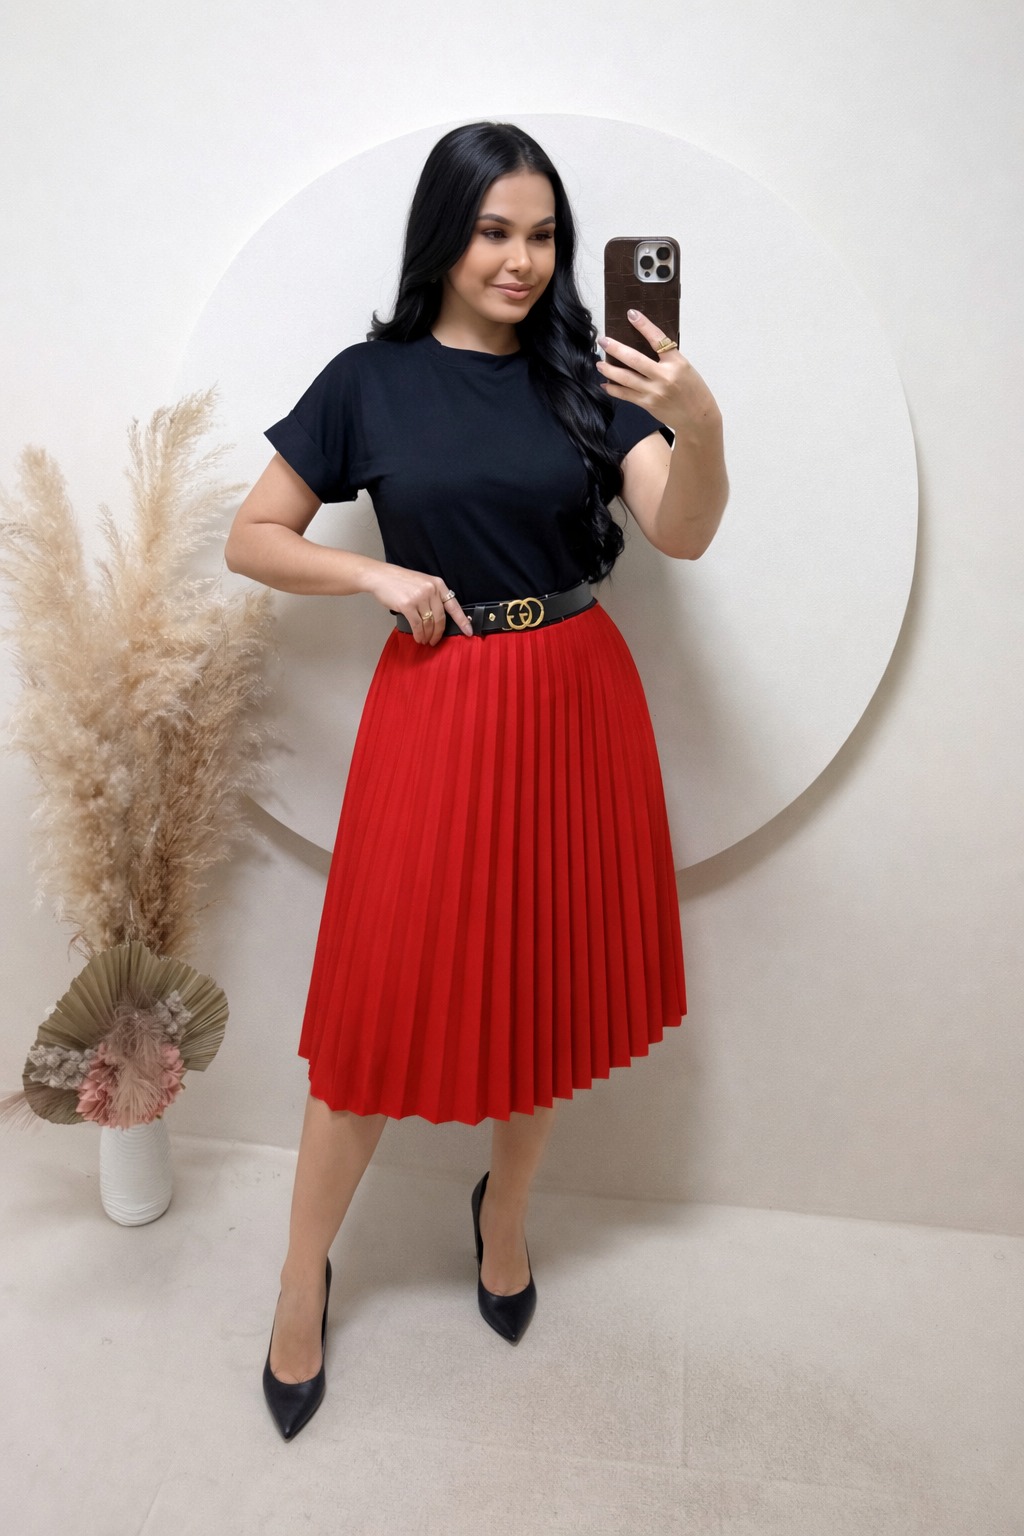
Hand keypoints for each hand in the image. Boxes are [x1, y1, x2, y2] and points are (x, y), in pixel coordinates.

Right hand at [363, 561, 474, 644]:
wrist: (381, 576)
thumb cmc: (400, 581)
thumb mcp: (423, 583)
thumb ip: (433, 596)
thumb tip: (441, 618)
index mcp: (438, 584)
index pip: (454, 606)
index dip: (463, 621)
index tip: (469, 632)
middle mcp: (431, 590)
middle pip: (441, 619)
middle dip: (438, 633)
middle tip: (435, 641)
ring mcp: (419, 597)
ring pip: (429, 624)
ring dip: (427, 635)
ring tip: (425, 640)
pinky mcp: (408, 605)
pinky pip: (417, 625)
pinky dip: (419, 634)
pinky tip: (418, 638)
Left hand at [596, 310, 721, 438]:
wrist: (697, 417)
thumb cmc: (692, 389)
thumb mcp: (684, 368)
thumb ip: (666, 358)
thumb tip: (642, 345)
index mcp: (676, 363)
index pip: (658, 339)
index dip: (644, 326)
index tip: (631, 314)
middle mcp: (664, 376)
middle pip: (635, 359)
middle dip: (616, 349)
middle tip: (603, 341)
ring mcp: (654, 392)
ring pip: (626, 378)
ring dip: (610, 370)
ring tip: (599, 363)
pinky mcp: (647, 404)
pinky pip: (626, 395)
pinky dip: (613, 389)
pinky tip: (605, 384)